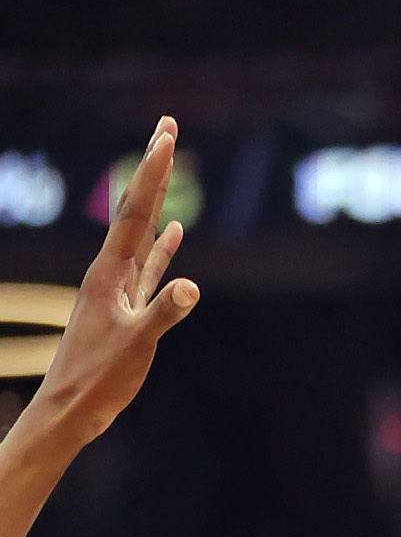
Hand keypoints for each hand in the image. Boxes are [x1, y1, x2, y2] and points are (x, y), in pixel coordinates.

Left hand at [33, 118, 198, 445]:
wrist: (72, 407)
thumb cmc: (99, 379)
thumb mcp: (136, 345)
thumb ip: (164, 314)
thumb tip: (193, 286)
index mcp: (110, 272)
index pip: (136, 213)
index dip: (152, 174)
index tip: (166, 137)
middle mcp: (111, 270)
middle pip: (135, 209)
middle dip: (152, 169)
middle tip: (166, 128)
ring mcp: (119, 287)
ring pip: (142, 231)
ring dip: (156, 198)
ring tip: (167, 165)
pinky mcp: (128, 306)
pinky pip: (149, 265)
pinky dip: (163, 246)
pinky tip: (175, 231)